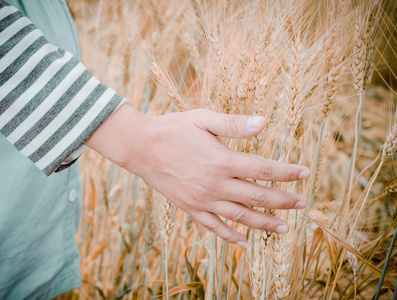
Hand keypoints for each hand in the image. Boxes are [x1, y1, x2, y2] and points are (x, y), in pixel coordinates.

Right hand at [85, 104, 309, 246]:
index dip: (287, 172)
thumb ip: (234, 124)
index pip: (264, 169)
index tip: (306, 174)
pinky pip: (214, 227)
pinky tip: (245, 243)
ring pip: (241, 217)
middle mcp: (216, 184)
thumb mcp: (204, 119)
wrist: (140, 147)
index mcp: (222, 160)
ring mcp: (203, 200)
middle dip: (283, 200)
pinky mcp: (191, 208)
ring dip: (265, 223)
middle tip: (302, 203)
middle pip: (258, 196)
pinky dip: (231, 237)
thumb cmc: (173, 129)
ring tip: (284, 229)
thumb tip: (264, 122)